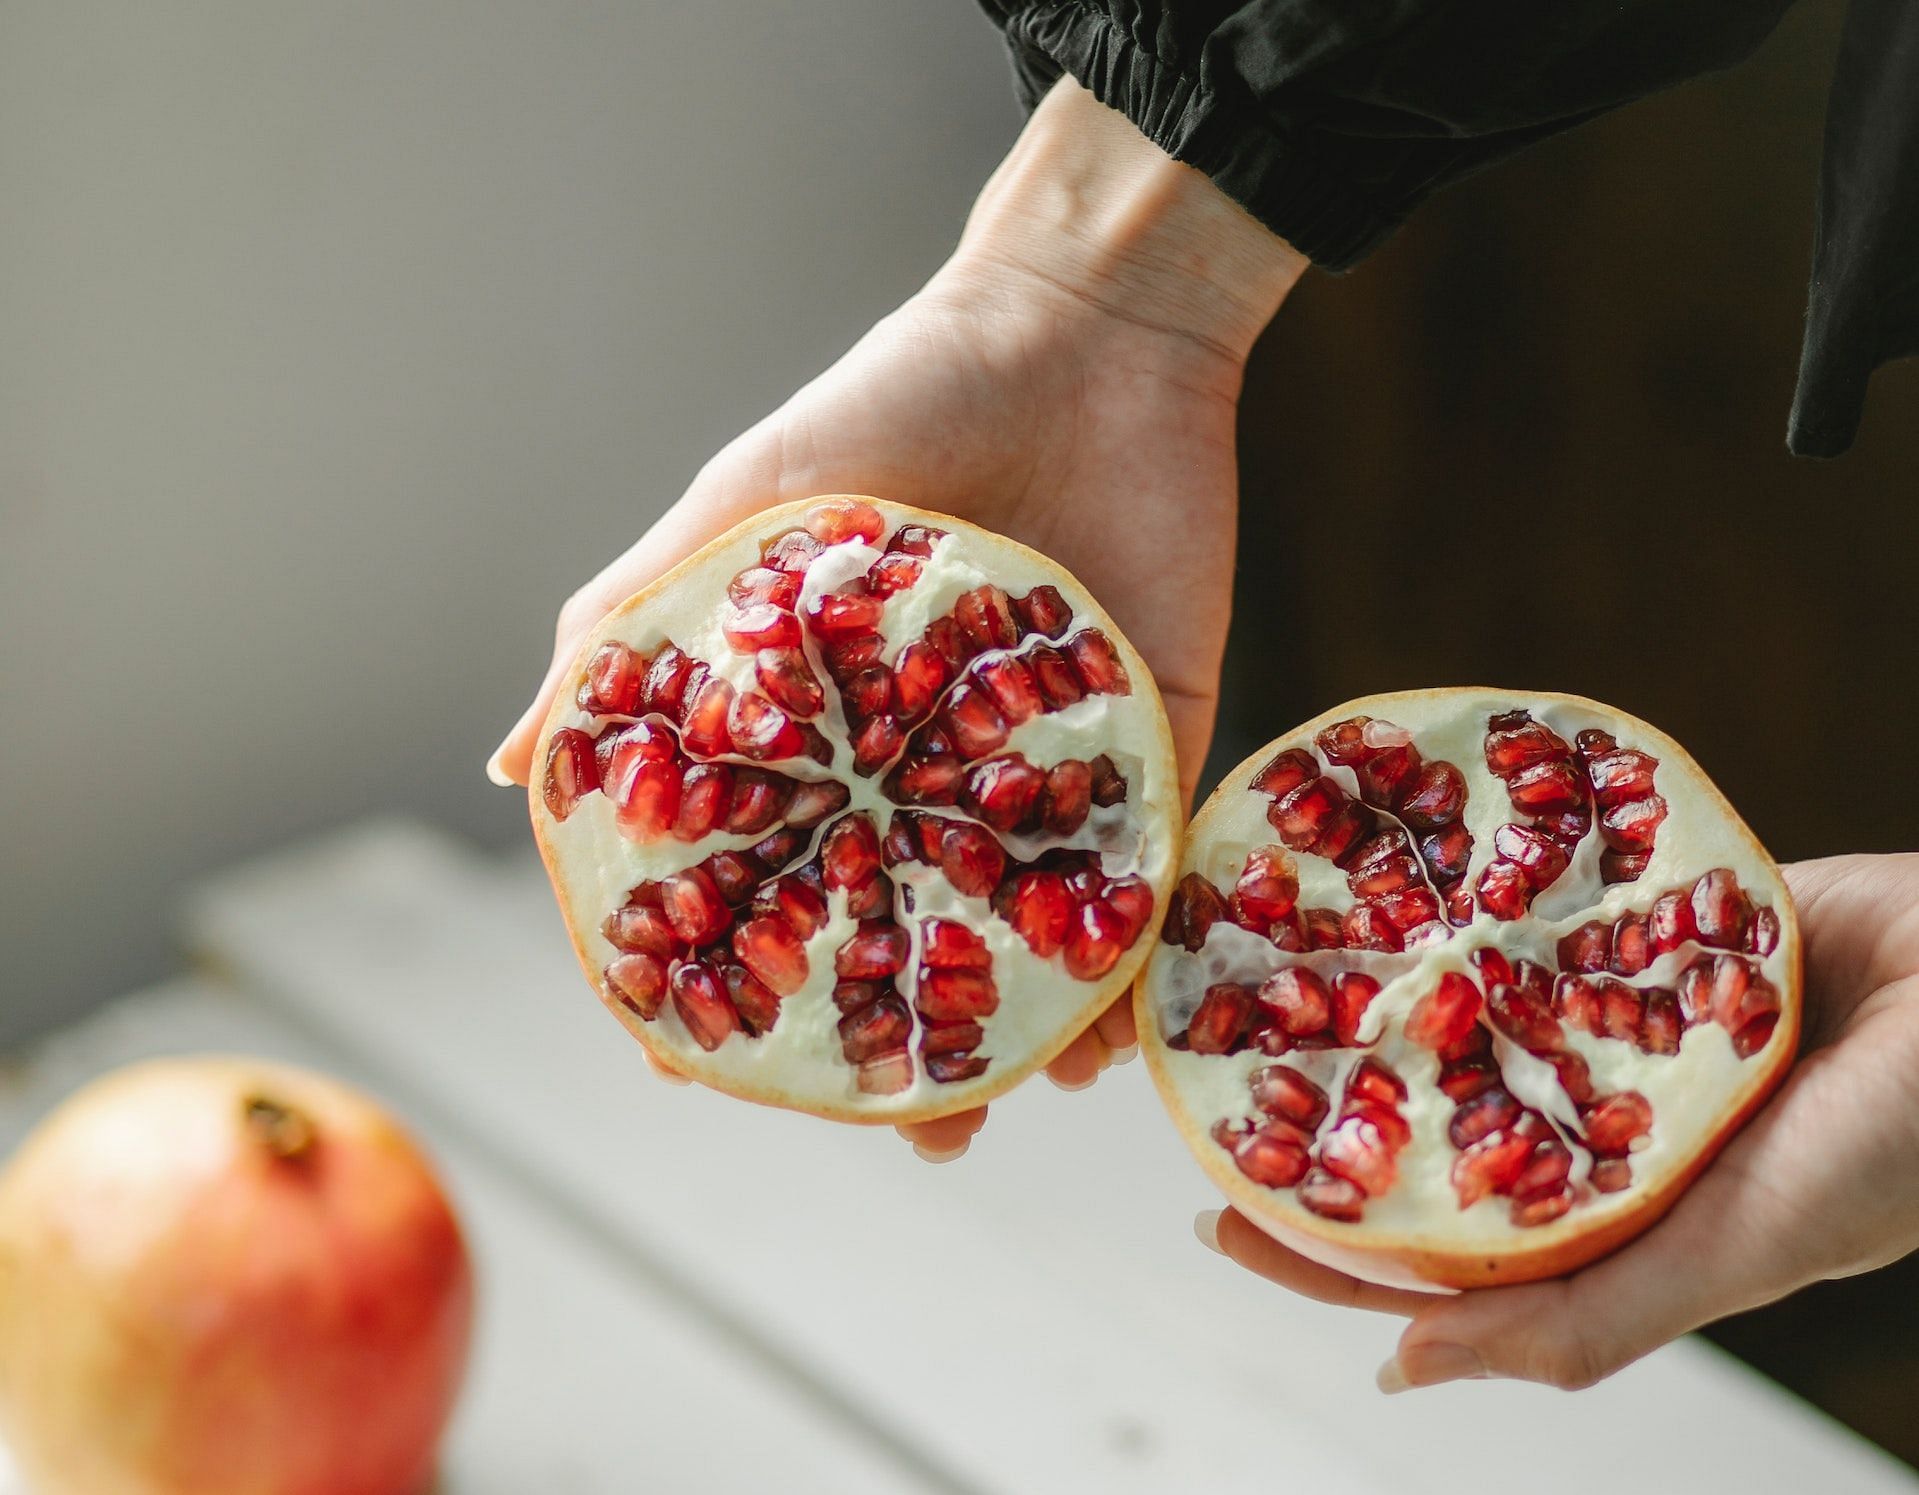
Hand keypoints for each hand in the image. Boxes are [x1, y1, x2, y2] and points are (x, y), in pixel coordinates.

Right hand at [488, 80, 1305, 1158]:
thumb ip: (633, 637)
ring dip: (1027, 1030)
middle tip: (907, 1130)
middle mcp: (937, 763)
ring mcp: (1049, 760)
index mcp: (837, 729)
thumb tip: (507, 770)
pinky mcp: (1157, 740)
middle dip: (906, 1045)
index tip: (700, 1056)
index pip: (782, 879)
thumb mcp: (744, 517)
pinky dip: (1133, 956)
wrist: (1082, 327)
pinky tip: (1111, 1031)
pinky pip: (1148, 872)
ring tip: (1009, 1101)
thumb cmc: (894, 406)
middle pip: (912, 932)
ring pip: (1032, 931)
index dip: (739, 975)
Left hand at [1198, 853, 1918, 1389]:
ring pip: (1476, 1013)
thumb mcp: (1732, 1255)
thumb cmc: (1894, 1149)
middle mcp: (1603, 1122)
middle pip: (1434, 1121)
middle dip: (1329, 1111)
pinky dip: (1474, 905)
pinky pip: (1540, 918)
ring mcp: (1625, 1020)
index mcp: (1613, 1217)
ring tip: (1278, 975)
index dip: (1324, 1240)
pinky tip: (1392, 884)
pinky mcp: (1654, 927)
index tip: (1216, 1208)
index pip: (1433, 1246)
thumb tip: (1404, 1374)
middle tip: (1216, 1075)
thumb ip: (1580, 1320)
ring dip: (1388, 1000)